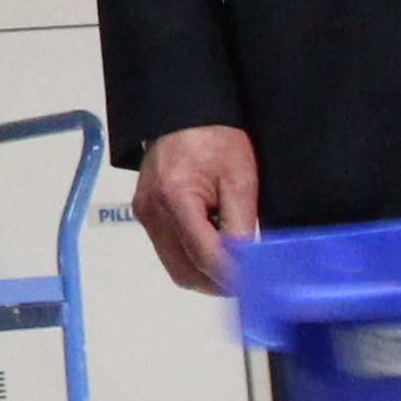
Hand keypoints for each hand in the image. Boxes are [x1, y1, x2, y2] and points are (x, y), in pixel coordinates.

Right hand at [133, 129, 262, 296]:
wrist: (183, 116)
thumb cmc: (214, 138)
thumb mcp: (240, 178)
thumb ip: (241, 225)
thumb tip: (246, 265)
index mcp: (175, 198)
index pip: (204, 255)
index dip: (231, 275)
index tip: (254, 284)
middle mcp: (153, 212)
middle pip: (184, 271)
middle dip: (216, 283)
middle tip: (246, 283)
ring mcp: (145, 215)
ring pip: (175, 268)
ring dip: (204, 275)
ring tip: (232, 269)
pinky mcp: (145, 215)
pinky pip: (168, 253)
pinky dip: (192, 261)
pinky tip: (212, 250)